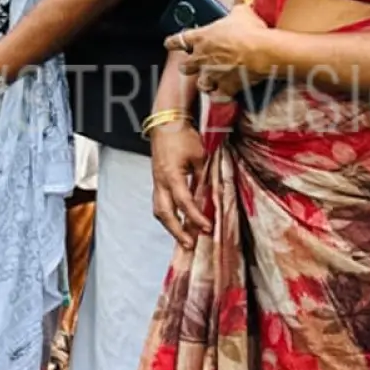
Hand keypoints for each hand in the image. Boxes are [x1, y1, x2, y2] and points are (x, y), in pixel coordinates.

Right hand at [149, 119, 210, 246]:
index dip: (195, 217)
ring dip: (171, 226)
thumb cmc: (183, 138)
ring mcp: (157, 183)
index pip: (184, 202)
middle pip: (165, 213)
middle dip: (177, 231)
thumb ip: (204, 177)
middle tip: (190, 245)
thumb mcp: (200, 156)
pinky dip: (169, 216)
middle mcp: (160, 182)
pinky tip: (179, 222)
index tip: (207, 228)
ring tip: (184, 238)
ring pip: (159, 211)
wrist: (165, 125)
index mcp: (171, 175)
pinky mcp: (157, 182)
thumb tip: (212, 196)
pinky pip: (160, 204)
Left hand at [167, 5, 275, 100]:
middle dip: (189, 66)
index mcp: (201, 38)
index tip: (170, 44)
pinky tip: (226, 94)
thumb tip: (238, 11)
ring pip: (201, 84)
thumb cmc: (251, 31)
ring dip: (206, 82)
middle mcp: (202, 58)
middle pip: (185, 66)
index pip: (177, 40)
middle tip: (195, 65)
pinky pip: (218, 96)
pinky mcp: (225, 87)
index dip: (172, 43)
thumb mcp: (241, 13)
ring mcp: (212, 75)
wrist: (264, 52)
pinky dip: (222, 96)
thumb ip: (233, 13)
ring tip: (213, 81)